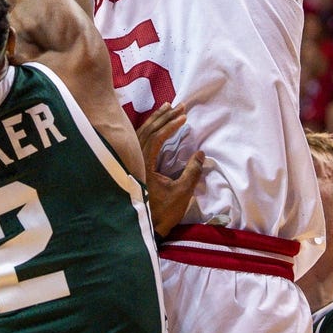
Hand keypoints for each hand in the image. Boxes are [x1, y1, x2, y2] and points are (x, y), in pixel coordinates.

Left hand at [137, 102, 204, 239]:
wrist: (145, 226)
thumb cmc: (163, 211)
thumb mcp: (181, 193)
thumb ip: (192, 172)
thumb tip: (201, 153)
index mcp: (143, 163)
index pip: (156, 137)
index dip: (170, 125)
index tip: (184, 117)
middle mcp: (134, 157)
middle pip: (148, 130)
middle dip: (164, 116)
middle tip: (179, 105)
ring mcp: (131, 159)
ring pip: (142, 132)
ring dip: (156, 119)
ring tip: (168, 107)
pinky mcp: (132, 162)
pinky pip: (139, 138)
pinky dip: (149, 127)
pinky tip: (155, 123)